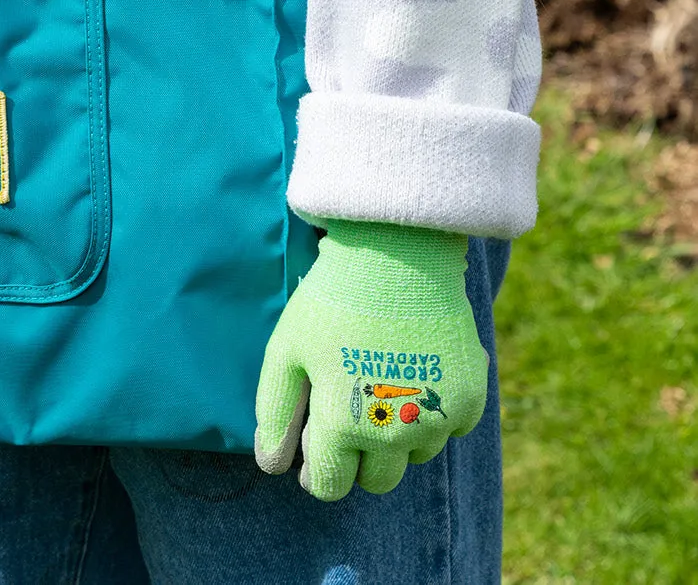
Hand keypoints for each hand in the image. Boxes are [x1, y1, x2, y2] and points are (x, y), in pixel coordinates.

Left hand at [253, 220, 488, 500]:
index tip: (315, 445)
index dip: (317, 471)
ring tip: (379, 381)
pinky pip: (448, 428)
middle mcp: (394, 435)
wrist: (395, 255)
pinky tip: (413, 370)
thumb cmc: (330, 301)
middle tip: (348, 410)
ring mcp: (436, 419)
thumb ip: (276, 412)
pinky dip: (432, 411)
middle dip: (357, 457)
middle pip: (376, 480)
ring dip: (397, 436)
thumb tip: (272, 464)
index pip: (330, 486)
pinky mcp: (469, 398)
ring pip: (414, 456)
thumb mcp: (286, 350)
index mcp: (342, 426)